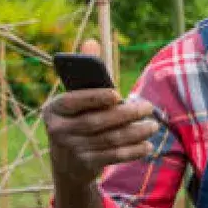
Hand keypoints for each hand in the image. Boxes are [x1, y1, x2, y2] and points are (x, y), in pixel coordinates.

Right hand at [42, 39, 157, 186]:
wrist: (68, 162)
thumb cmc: (78, 118)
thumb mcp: (77, 98)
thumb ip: (87, 73)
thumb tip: (92, 41)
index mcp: (54, 110)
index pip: (72, 102)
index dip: (94, 98)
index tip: (116, 94)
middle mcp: (59, 131)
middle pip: (96, 122)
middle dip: (125, 114)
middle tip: (148, 107)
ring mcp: (71, 151)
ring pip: (108, 140)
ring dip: (135, 133)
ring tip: (153, 125)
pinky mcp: (86, 166)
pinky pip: (113, 157)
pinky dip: (132, 151)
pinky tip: (147, 145)